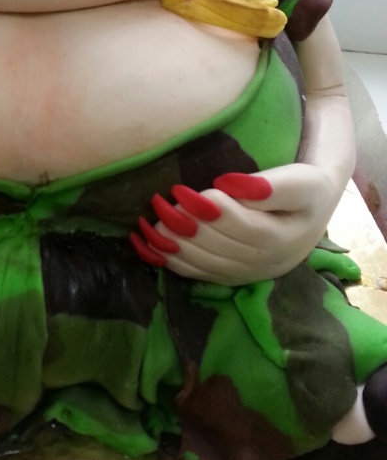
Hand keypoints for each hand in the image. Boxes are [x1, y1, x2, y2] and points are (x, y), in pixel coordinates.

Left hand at [130, 165, 345, 285]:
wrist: (313, 212)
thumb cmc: (305, 190)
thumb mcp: (299, 182)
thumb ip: (269, 186)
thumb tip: (229, 184)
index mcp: (280, 239)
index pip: (238, 226)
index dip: (207, 209)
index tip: (180, 189)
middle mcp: (261, 263)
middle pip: (214, 246)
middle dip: (181, 225)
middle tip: (157, 202)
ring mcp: (244, 274)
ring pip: (200, 263)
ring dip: (170, 244)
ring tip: (147, 221)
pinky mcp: (229, 277)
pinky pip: (193, 273)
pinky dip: (167, 260)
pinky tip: (145, 244)